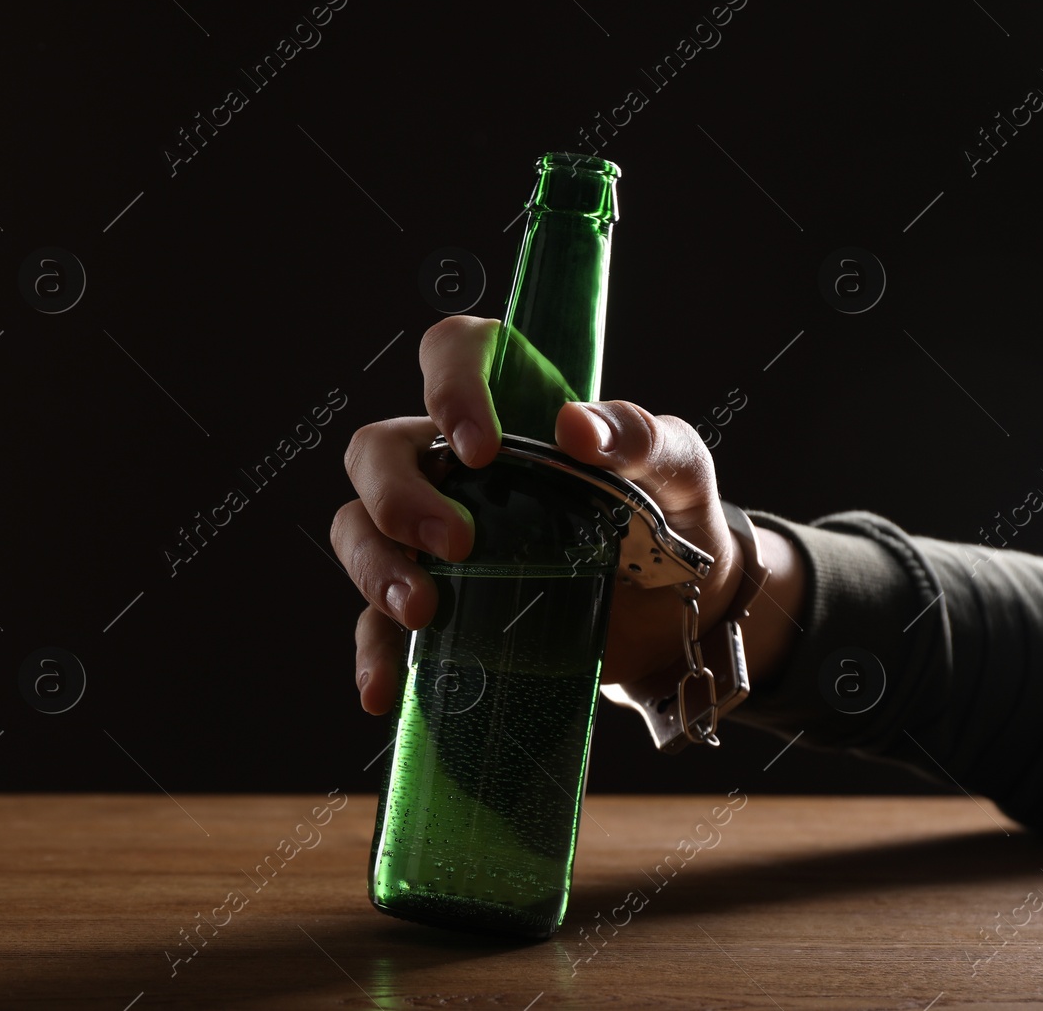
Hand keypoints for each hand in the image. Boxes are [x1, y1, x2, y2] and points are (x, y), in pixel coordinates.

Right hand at [331, 315, 743, 714]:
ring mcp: (432, 538)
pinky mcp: (434, 607)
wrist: (683, 618)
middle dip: (396, 495)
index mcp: (510, 408)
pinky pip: (376, 623)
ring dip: (374, 567)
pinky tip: (383, 689)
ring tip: (422, 612)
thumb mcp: (678, 470)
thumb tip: (576, 426)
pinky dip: (373, 653)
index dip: (448, 385)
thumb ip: (640, 437)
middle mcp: (453, 466)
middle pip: (378, 450)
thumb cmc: (673, 519)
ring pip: (359, 528)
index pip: (451, 353)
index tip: (481, 448)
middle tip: (457, 545)